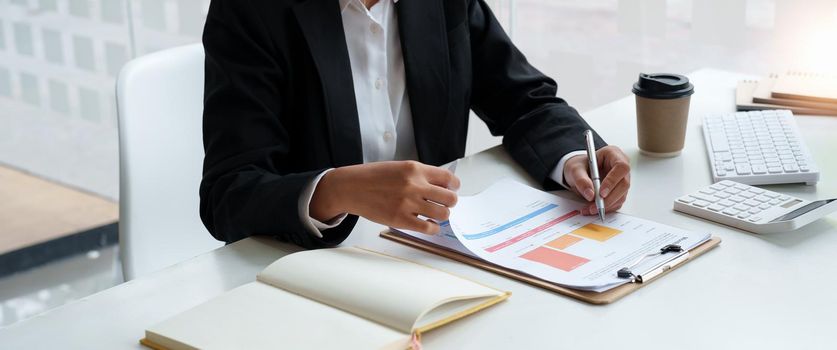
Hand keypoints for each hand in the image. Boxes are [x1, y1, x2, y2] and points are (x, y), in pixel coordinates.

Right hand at [310, 161, 459, 234]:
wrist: (351, 187)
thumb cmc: (373, 177)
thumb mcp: (399, 168)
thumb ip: (419, 175)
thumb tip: (441, 186)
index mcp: (414, 169)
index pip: (448, 178)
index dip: (454, 186)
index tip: (452, 189)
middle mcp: (414, 185)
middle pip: (450, 198)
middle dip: (450, 202)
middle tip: (444, 204)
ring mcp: (408, 203)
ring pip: (443, 214)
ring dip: (442, 215)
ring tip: (435, 214)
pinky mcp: (400, 219)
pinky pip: (428, 228)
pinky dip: (433, 228)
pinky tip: (428, 224)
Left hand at [563, 145, 630, 215]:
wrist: (578, 172)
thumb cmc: (579, 166)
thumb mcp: (575, 169)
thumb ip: (581, 180)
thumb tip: (590, 194)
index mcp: (613, 154)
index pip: (621, 167)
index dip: (613, 181)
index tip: (601, 193)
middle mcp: (621, 168)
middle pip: (624, 184)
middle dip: (609, 198)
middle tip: (595, 206)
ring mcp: (621, 180)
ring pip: (621, 196)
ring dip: (607, 205)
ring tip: (590, 209)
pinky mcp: (619, 192)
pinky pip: (616, 202)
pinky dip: (606, 208)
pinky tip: (592, 209)